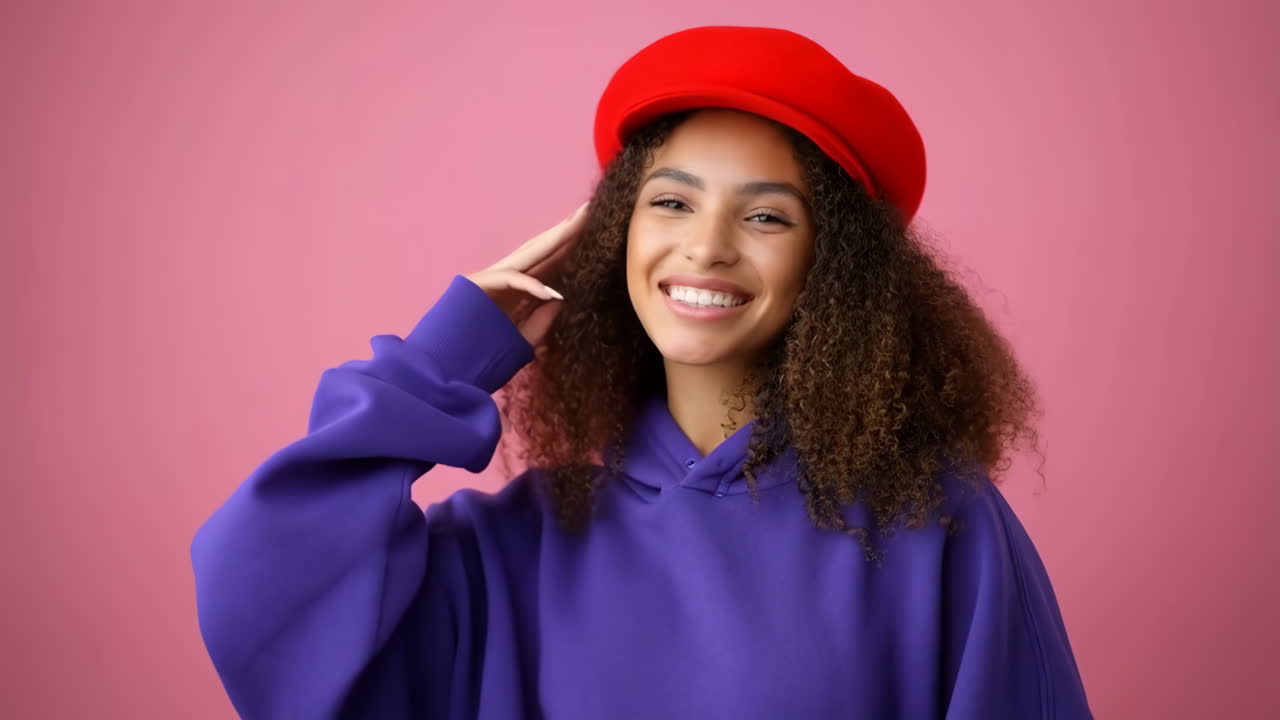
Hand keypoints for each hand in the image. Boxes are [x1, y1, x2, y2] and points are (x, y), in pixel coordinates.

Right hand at [464, 201, 588, 347]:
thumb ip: (541, 322)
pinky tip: (553, 292)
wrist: (444, 367)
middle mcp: (507, 279)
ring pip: (529, 254)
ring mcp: (492, 278)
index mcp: (518, 291)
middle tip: (591, 210)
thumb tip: (559, 300)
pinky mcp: (479, 285)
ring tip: (580, 222)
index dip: (571, 248)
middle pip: (542, 250)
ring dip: (555, 238)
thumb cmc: (480, 356)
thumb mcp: (522, 341)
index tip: (596, 233)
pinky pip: (511, 280)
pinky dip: (532, 286)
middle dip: (566, 231)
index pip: (550, 264)